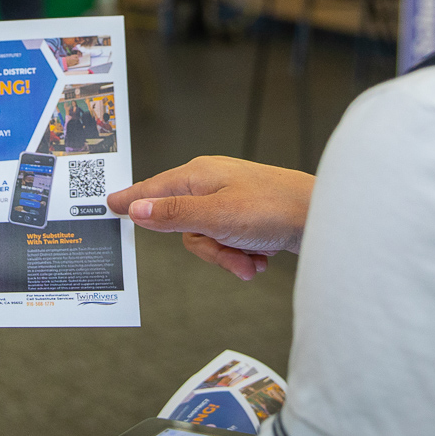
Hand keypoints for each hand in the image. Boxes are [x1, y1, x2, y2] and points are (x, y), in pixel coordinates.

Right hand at [107, 156, 311, 280]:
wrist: (325, 216)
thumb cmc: (274, 209)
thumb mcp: (216, 217)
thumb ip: (173, 214)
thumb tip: (137, 208)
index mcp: (198, 175)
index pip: (153, 188)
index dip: (132, 199)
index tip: (110, 205)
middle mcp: (212, 183)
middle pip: (182, 225)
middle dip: (208, 248)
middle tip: (230, 255)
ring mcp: (231, 199)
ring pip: (208, 238)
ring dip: (229, 256)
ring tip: (254, 260)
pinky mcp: (248, 215)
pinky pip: (229, 241)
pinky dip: (243, 254)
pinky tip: (262, 258)